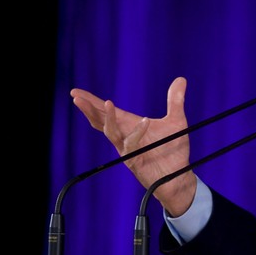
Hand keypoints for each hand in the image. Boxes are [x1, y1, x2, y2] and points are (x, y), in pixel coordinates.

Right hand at [70, 77, 196, 215]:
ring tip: (106, 102)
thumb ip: (175, 100)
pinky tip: (144, 121)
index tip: (75, 92)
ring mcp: (127, 149)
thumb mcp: (176, 121)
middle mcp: (124, 136)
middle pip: (101, 121)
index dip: (91, 102)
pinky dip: (137, 132)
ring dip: (108, 118)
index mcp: (129, 125)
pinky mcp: (134, 160)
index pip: (106, 112)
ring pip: (111, 132)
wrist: (178, 175)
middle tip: (76, 97)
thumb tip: (181, 79)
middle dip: (89, 109)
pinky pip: (131, 144)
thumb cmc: (174, 150)